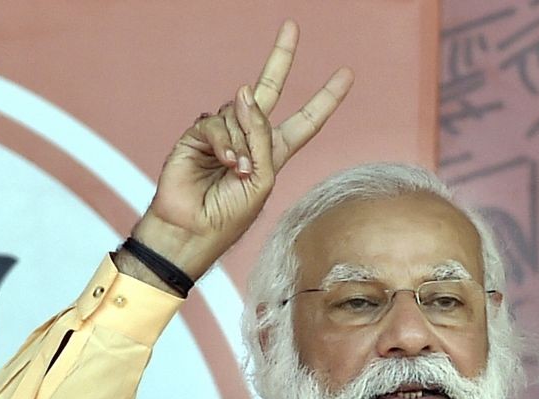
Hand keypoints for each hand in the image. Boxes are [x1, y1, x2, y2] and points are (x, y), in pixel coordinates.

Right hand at [128, 20, 353, 283]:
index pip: (304, 121)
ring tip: (235, 171)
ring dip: (242, 142)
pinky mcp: (197, 135)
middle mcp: (248, 139)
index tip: (345, 74)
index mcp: (273, 154)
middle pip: (268, 90)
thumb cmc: (230, 216)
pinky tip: (224, 163)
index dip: (325, 99)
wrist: (192, 231)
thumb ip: (261, 136)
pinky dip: (224, 142)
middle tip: (293, 27)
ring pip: (240, 111)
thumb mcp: (263, 179)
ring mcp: (223, 135)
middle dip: (281, 59)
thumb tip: (244, 92)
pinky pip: (217, 122)